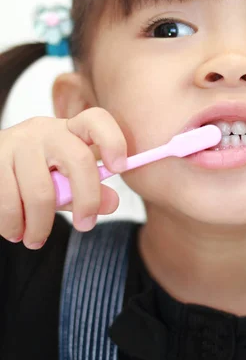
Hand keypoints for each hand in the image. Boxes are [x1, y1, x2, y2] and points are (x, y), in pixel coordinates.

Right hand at [0, 108, 126, 248]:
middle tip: (84, 226)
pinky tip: (15, 231)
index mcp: (70, 130)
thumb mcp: (64, 180)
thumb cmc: (35, 174)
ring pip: (41, 191)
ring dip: (40, 224)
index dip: (113, 140)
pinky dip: (13, 224)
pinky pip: (9, 201)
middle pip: (78, 159)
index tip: (120, 167)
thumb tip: (113, 203)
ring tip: (36, 239)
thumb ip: (89, 191)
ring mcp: (17, 142)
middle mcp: (45, 130)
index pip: (96, 120)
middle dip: (87, 200)